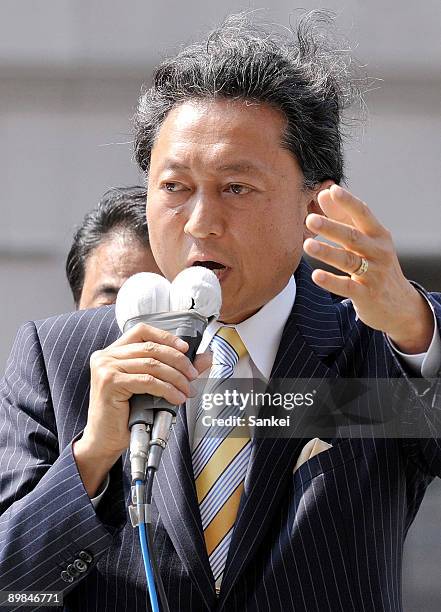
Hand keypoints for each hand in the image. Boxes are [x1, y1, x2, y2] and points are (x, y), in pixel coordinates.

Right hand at [75, 323, 211, 465]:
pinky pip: (147, 381)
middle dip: (178, 361)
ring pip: (152, 364)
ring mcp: (106, 368)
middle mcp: (106, 355)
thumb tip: (204, 358)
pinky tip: (176, 398)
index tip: (185, 349)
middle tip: (193, 375)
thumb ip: (174, 369)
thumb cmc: (125, 413)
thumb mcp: (150, 385)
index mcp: (113, 351)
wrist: (105, 439)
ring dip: (175, 377)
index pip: (142, 331)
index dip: (166, 337)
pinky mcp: (110, 382)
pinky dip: (167, 389)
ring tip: (187, 390)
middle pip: (151, 348)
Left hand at [303, 184, 433, 353]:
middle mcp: (378, 252)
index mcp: (378, 235)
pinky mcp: (366, 295)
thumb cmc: (376, 266)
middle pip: (353, 237)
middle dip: (332, 227)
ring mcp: (373, 274)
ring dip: (327, 252)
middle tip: (310, 219)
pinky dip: (331, 281)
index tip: (332, 190)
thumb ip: (344, 218)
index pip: (363, 214)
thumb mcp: (367, 241)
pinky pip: (347, 287)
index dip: (348, 202)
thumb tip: (323, 194)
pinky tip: (316, 275)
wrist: (400, 305)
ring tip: (307, 245)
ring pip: (348, 261)